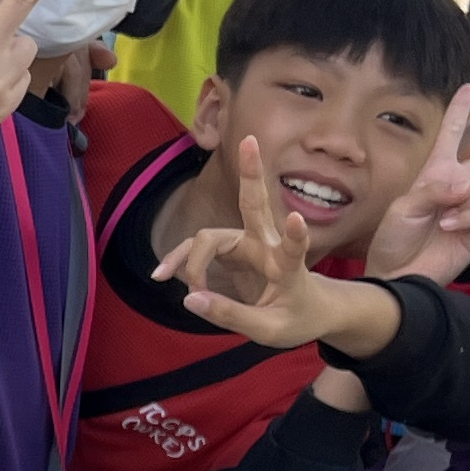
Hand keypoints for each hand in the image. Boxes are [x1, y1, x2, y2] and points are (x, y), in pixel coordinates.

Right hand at [157, 137, 360, 348]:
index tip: (299, 220)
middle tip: (250, 140)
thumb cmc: (296, 318)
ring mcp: (246, 244)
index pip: (294, 250)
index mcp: (288, 267)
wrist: (308, 309)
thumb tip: (189, 300)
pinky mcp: (230, 250)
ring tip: (180, 284)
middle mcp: (266, 246)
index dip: (296, 236)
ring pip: (210, 237)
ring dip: (190, 258)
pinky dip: (179, 262)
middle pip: (254, 205)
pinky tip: (161, 275)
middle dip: (250, 174)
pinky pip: (197, 249)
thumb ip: (230, 315)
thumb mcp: (268, 330)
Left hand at [363, 85, 469, 283]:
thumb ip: (435, 190)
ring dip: (469, 195)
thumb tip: (468, 185)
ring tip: (444, 216)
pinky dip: (468, 217)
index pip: (453, 133)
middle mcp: (460, 183)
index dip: (463, 111)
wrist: (400, 274)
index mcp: (437, 171)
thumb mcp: (405, 207)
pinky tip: (450, 227)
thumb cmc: (395, 238)